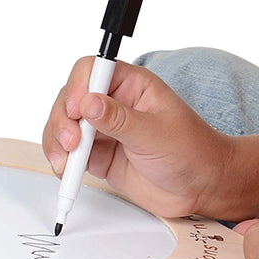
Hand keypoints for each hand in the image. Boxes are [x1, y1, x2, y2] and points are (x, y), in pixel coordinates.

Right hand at [42, 55, 234, 217]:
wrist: (201, 188)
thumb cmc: (192, 151)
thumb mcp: (157, 134)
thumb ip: (121, 120)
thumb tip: (88, 103)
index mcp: (132, 84)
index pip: (92, 70)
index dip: (78, 86)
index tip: (76, 110)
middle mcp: (114, 102)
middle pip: (71, 97)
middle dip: (63, 119)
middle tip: (72, 143)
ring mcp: (104, 129)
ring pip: (65, 125)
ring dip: (57, 141)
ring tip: (66, 162)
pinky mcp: (99, 154)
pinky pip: (69, 152)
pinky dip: (61, 161)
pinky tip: (66, 171)